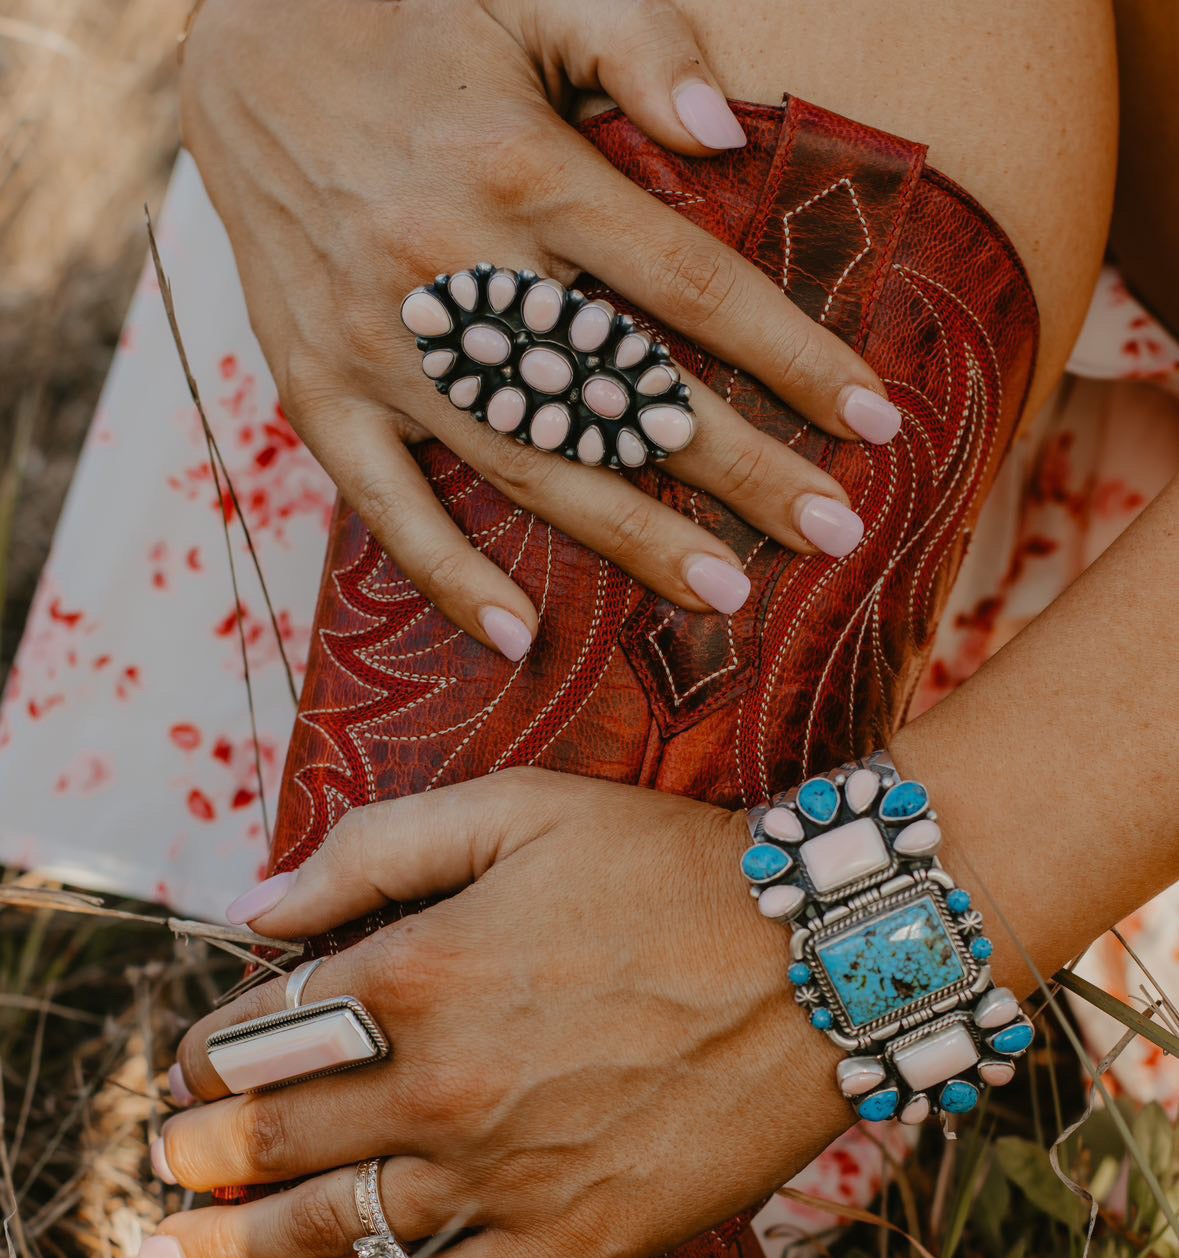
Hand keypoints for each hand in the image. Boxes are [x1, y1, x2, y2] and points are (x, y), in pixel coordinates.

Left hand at [147, 772, 848, 1257]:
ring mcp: (498, 1177)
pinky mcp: (564, 1243)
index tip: (202, 1063)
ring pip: (330, 1225)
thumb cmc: (674, 871)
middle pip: (275, 1134)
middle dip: (202, 1151)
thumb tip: (257, 908)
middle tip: (163, 1166)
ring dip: (235, 1247)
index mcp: (416, 972)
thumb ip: (373, 850)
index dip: (215, 1050)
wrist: (824, 962)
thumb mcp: (520, 812)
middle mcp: (437, 1086)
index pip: (265, 1028)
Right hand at [180, 0, 900, 657]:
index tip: (874, 421)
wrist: (239, 47)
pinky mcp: (319, 390)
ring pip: (530, 463)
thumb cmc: (410, 18)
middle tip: (835, 532)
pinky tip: (518, 635)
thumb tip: (728, 130)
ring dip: (632, 537)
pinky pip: (383, 502)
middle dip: (742, 469)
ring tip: (726, 593)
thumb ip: (635, 39)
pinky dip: (445, 573)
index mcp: (522, 171)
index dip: (792, 358)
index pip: (691, 288)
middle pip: (627, 396)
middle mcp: (455, 272)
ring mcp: (382, 345)